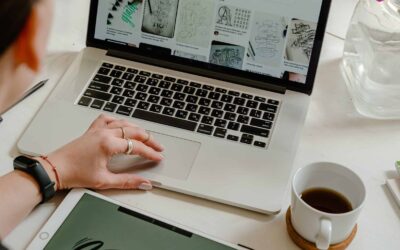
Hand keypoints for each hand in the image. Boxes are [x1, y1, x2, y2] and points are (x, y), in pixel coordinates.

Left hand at [36, 114, 163, 190]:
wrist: (55, 169)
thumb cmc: (74, 173)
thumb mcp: (104, 181)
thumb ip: (127, 181)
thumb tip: (143, 182)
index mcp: (108, 144)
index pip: (137, 147)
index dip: (150, 153)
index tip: (158, 157)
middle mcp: (104, 133)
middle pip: (134, 131)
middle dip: (149, 139)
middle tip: (158, 147)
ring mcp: (97, 130)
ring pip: (123, 123)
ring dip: (137, 129)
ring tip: (145, 136)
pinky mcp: (91, 131)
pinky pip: (107, 119)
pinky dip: (117, 120)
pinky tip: (121, 125)